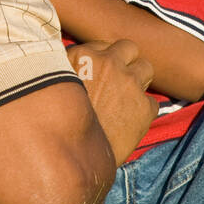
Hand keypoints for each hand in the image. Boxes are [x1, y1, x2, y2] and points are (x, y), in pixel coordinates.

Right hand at [65, 40, 156, 166]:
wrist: (70, 158)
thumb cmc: (56, 124)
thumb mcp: (52, 87)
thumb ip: (62, 70)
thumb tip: (62, 64)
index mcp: (83, 55)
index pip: (103, 45)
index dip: (104, 59)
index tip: (101, 73)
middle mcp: (109, 63)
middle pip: (129, 48)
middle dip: (127, 61)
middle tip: (119, 79)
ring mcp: (129, 83)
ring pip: (147, 68)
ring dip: (139, 81)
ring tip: (128, 98)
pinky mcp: (144, 107)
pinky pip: (151, 101)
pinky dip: (143, 111)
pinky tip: (128, 122)